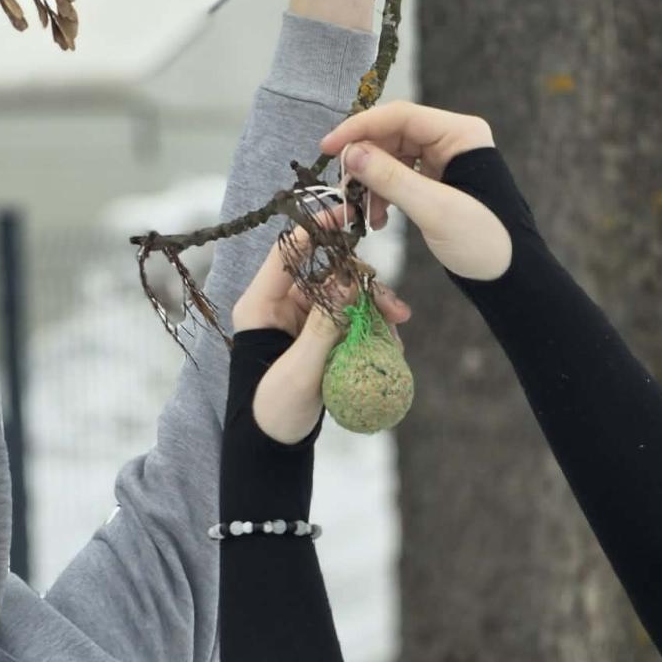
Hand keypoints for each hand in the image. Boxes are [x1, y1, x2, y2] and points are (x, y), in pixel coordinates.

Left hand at [233, 211, 410, 444]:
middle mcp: (280, 306)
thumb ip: (324, 325)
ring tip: (399, 323)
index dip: (315, 229)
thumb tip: (346, 282)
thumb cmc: (271, 409)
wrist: (271, 446)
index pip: (287, 253)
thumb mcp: (299, 368)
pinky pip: (348, 320)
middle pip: (326, 274)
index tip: (346, 214)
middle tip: (394, 304)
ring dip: (372, 305)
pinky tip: (392, 340)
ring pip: (343, 296)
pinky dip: (370, 326)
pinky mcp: (319, 338)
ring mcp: (301, 322)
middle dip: (362, 283)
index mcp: (261, 306)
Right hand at [321, 102, 513, 281]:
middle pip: (393, 136)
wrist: (511, 275)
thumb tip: (351, 153)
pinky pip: (400, 179)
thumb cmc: (484, 241)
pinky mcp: (438, 184)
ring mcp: (444, 162)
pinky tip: (377, 220)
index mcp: (459, 134)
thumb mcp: (435, 210)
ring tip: (361, 213)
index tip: (328, 149)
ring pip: (392, 159)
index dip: (360, 128)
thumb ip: (391, 179)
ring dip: (372, 184)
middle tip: (343, 189)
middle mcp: (451, 140)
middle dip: (365, 162)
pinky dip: (384, 197)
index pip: (400, 116)